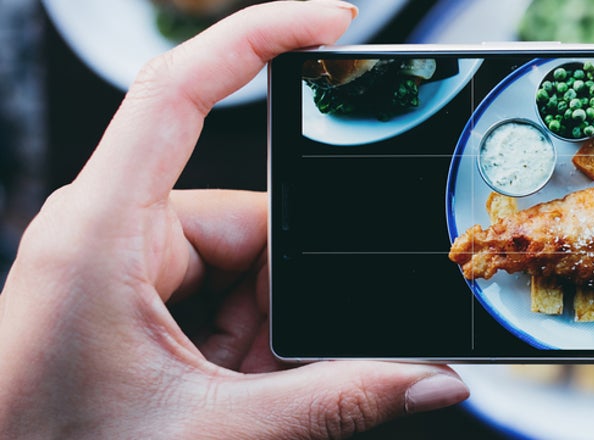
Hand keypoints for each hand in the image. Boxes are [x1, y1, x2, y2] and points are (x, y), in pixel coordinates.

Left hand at [0, 2, 466, 437]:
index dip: (259, 37)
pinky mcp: (123, 299)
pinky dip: (237, 348)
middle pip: (247, 219)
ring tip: (234, 400)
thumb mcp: (212, 431)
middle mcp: (105, 232)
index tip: (332, 21)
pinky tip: (224, 395)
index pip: (179, 90)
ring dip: (259, 337)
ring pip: (239, 268)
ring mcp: (113, 265)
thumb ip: (336, 403)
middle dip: (282, 302)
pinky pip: (214, 297)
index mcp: (101, 233)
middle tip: (268, 374)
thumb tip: (432, 379)